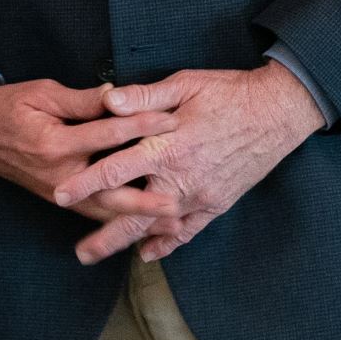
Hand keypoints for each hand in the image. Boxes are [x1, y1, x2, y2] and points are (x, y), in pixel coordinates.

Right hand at [0, 79, 183, 243]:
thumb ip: (82, 100)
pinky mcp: (58, 198)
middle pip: (111, 190)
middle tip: (180, 202)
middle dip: (147, 198)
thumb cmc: (9, 106)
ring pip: (104, 211)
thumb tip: (117, 95)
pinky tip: (140, 228)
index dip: (142, 124)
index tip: (173, 121)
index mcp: (56, 143)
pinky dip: (116, 222)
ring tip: (171, 226)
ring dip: (137, 220)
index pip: (109, 134)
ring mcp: (58, 191)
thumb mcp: (42, 93)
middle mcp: (60, 174)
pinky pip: (91, 214)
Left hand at [51, 64, 324, 265]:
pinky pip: (190, 229)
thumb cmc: (227, 92)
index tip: (61, 195)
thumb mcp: (183, 84)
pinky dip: (169, 242)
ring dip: (129, 242)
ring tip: (101, 255)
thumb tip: (106, 100)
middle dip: (106, 234)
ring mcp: (202, 194)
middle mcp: (183, 177)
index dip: (88, 182)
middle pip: (136, 212)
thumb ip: (143, 96)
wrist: (279, 111)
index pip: (118, 168)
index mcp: (168, 145)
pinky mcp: (218, 202)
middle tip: (80, 253)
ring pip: (159, 226)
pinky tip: (149, 254)